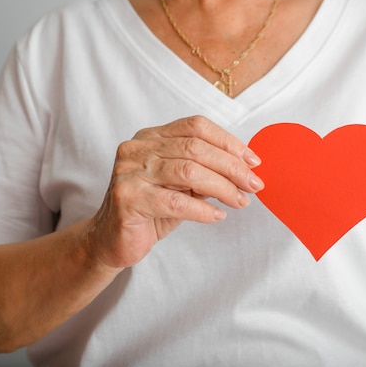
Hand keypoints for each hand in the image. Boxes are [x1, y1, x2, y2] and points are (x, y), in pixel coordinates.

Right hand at [86, 115, 263, 270]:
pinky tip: (217, 216)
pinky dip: (202, 210)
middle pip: (194, 148)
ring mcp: (129, 172)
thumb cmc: (150, 210)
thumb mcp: (181, 185)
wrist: (111, 240)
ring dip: (222, 188)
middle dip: (231, 166)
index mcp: (151, 137)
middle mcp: (137, 149)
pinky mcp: (127, 199)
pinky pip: (174, 202)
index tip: (253, 161)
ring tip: (240, 201)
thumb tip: (245, 169)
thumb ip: (204, 172)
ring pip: (187, 172)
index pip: (195, 126)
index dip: (228, 141)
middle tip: (254, 184)